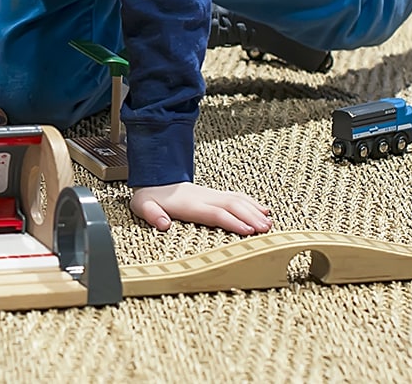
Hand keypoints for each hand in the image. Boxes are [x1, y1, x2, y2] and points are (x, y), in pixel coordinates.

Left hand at [130, 181, 271, 234]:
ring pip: (237, 200)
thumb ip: (152, 215)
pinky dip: (251, 203)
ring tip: (269, 223)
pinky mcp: (214, 195)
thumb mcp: (142, 206)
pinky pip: (236, 196)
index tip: (248, 231)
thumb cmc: (149, 199)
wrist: (153, 180)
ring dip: (254, 210)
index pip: (215, 213)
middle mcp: (204, 197)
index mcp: (189, 204)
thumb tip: (163, 224)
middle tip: (266, 230)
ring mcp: (211, 195)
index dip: (232, 221)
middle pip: (232, 206)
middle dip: (250, 217)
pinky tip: (262, 210)